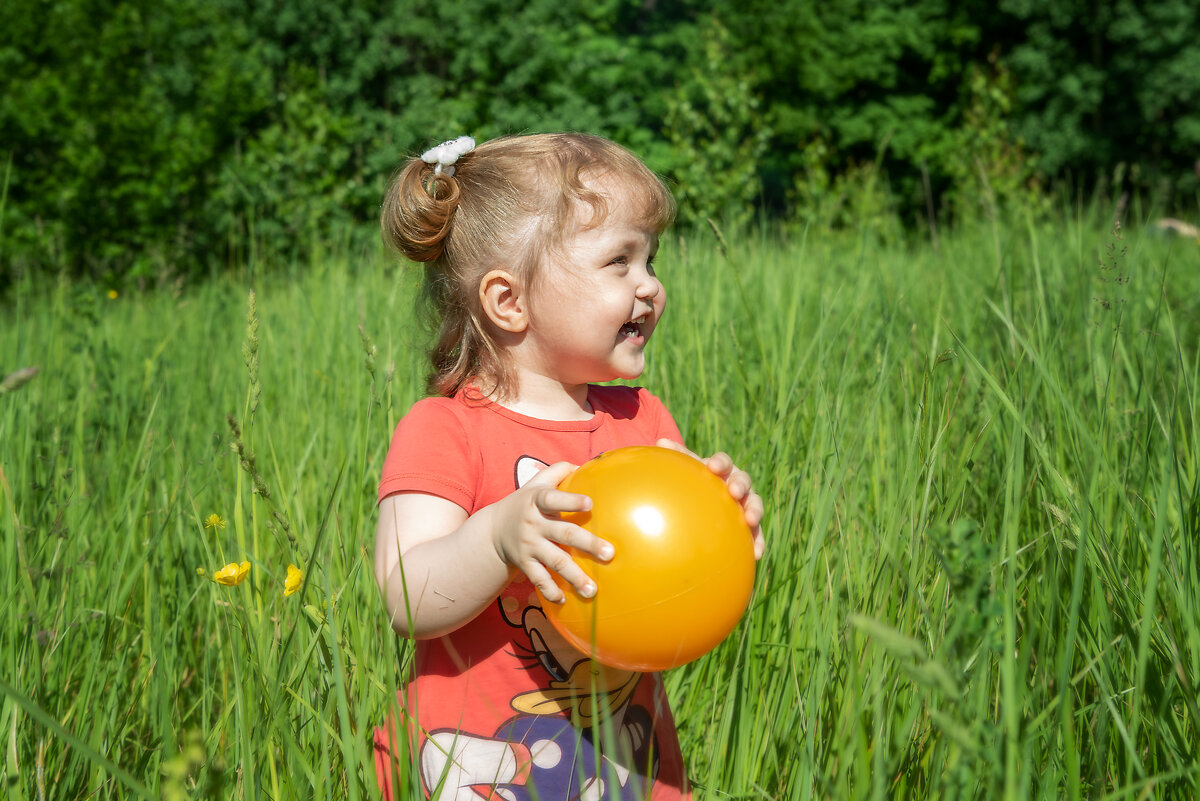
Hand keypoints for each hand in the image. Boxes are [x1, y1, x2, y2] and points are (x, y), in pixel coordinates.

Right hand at [488, 461, 614, 603]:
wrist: (493, 529)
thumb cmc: (526, 502)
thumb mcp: (536, 483)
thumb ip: (558, 470)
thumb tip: (586, 463)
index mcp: (537, 501)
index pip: (554, 499)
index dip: (570, 501)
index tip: (590, 503)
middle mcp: (533, 524)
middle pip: (563, 534)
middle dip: (587, 544)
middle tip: (610, 554)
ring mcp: (529, 546)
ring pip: (554, 562)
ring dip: (574, 576)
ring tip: (593, 590)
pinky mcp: (525, 563)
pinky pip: (538, 579)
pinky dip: (550, 590)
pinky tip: (564, 600)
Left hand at [656, 439, 765, 559]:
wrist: (702, 502)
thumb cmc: (692, 483)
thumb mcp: (684, 471)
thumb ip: (675, 457)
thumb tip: (660, 441)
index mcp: (721, 470)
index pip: (723, 462)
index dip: (720, 463)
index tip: (713, 467)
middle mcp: (736, 484)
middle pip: (743, 480)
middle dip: (741, 484)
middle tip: (734, 491)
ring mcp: (745, 504)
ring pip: (755, 504)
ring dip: (755, 510)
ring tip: (751, 520)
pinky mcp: (749, 526)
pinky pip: (756, 534)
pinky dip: (758, 542)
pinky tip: (756, 554)